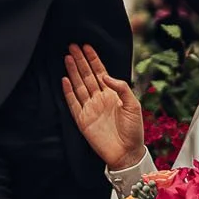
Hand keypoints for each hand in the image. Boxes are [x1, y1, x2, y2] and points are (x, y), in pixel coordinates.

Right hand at [61, 43, 146, 169]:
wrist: (127, 152)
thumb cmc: (134, 130)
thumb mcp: (133, 105)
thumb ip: (122, 88)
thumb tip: (105, 75)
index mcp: (112, 94)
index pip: (100, 72)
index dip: (93, 59)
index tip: (87, 46)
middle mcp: (99, 99)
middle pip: (87, 76)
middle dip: (80, 61)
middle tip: (72, 46)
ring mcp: (90, 108)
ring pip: (79, 86)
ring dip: (73, 72)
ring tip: (67, 57)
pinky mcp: (82, 120)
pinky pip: (73, 103)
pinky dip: (68, 92)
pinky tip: (65, 79)